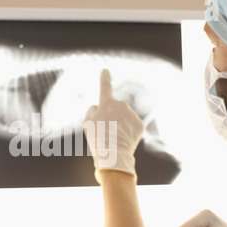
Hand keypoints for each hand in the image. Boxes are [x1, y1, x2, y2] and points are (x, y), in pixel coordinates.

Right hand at [84, 69, 143, 183]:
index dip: (104, 78)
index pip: (105, 87)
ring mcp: (132, 115)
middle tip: (105, 131)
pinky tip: (123, 140)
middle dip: (111, 116)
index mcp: (107, 103)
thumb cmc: (97, 139)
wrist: (114, 155)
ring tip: (113, 138)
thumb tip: (98, 107)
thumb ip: (92, 111)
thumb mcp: (87, 123)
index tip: (105, 70)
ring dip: (119, 124)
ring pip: (124, 118)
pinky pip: (131, 125)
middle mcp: (121, 105)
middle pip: (114, 108)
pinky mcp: (140, 125)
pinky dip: (128, 131)